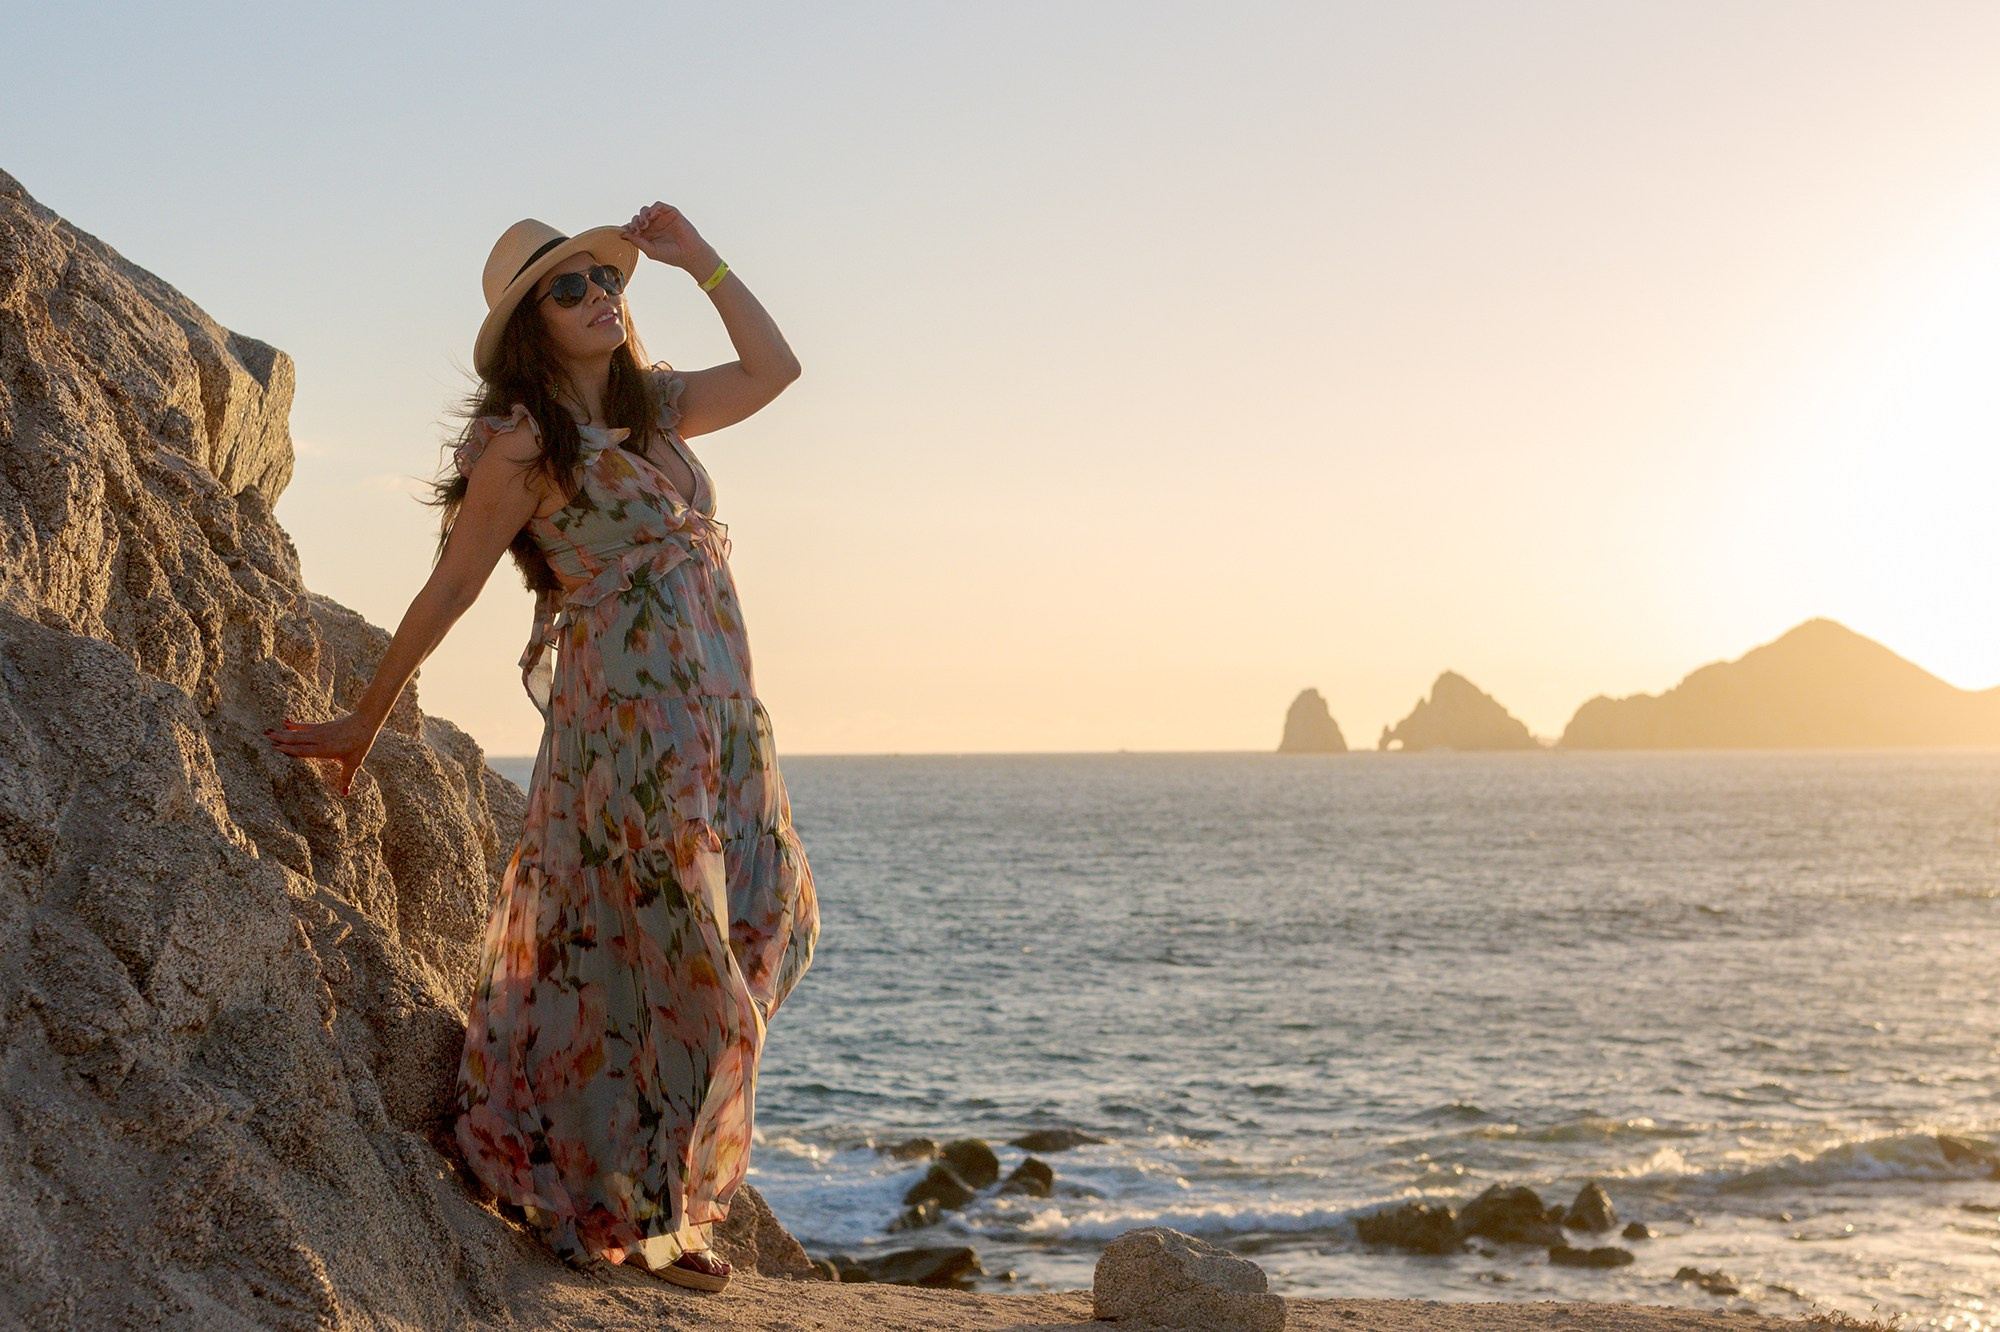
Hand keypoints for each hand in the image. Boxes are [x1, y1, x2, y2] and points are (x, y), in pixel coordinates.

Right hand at [264, 711, 378, 797]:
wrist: (365, 722)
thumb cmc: (360, 744)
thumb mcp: (353, 762)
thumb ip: (346, 777)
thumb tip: (344, 793)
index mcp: (324, 750)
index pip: (302, 751)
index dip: (288, 750)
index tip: (273, 748)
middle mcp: (318, 739)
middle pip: (295, 740)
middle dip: (279, 739)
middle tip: (263, 738)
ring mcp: (319, 731)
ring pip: (297, 732)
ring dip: (282, 732)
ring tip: (268, 730)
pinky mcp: (322, 726)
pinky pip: (306, 726)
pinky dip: (295, 725)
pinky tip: (286, 722)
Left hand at [620, 202, 714, 272]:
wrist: (689, 253)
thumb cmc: (671, 255)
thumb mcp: (650, 250)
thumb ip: (637, 242)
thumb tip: (622, 234)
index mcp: (647, 235)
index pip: (633, 227)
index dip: (628, 228)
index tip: (627, 233)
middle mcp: (653, 226)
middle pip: (637, 218)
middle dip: (635, 223)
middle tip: (638, 230)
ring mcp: (661, 219)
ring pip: (645, 210)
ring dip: (642, 215)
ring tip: (645, 224)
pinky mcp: (670, 212)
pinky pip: (658, 205)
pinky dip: (653, 209)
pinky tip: (651, 216)